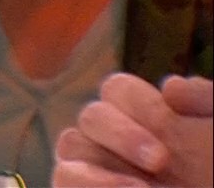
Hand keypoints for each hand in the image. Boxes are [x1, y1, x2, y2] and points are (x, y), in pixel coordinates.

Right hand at [53, 74, 212, 187]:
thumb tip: (170, 87)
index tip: (170, 127)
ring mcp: (96, 173)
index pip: (119, 91)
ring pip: (70, 149)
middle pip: (92, 117)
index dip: (138, 103)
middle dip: (122, 135)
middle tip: (161, 162)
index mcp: (145, 121)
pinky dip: (89, 186)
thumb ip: (205, 102)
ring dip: (99, 171)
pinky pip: (65, 181)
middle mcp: (114, 145)